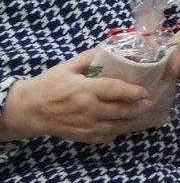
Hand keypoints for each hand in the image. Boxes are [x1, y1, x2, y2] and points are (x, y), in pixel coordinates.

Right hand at [0, 50, 152, 143]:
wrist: (27, 110)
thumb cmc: (48, 85)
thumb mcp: (68, 66)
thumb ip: (90, 56)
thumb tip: (110, 45)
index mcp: (85, 89)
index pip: (116, 90)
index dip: (133, 92)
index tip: (145, 91)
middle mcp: (88, 109)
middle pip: (120, 110)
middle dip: (138, 108)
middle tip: (149, 103)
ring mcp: (85, 125)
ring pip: (115, 126)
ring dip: (131, 122)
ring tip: (142, 116)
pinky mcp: (81, 136)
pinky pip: (103, 137)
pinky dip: (115, 133)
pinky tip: (123, 127)